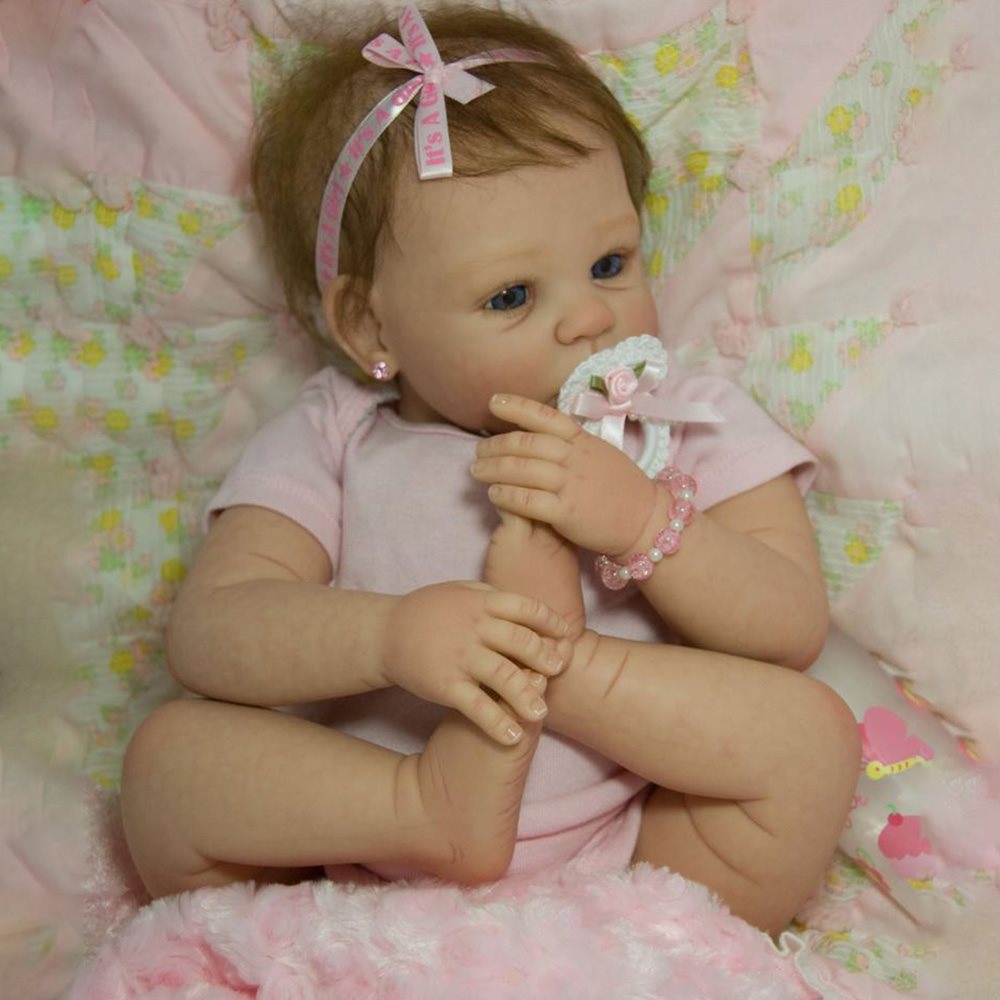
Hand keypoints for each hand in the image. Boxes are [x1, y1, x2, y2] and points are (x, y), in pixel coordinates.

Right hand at [380, 581, 571, 744]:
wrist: (386, 633)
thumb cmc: (428, 611)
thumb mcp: (460, 591)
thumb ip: (493, 597)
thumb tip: (530, 609)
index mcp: (481, 603)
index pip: (526, 608)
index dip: (550, 621)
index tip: (566, 634)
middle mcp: (473, 629)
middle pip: (520, 642)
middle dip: (545, 657)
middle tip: (559, 669)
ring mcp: (460, 657)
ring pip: (504, 676)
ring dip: (527, 695)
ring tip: (541, 711)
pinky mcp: (446, 685)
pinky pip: (476, 706)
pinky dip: (496, 723)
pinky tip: (512, 736)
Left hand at [471, 394, 657, 554]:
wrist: (646, 521)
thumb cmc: (623, 489)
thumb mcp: (601, 454)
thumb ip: (574, 445)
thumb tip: (544, 436)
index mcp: (583, 441)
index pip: (546, 417)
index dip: (518, 407)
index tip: (494, 402)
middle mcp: (575, 458)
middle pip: (527, 444)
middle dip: (497, 445)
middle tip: (478, 451)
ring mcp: (571, 484)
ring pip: (523, 470)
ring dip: (494, 469)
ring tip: (477, 471)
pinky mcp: (567, 512)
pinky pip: (529, 500)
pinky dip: (507, 495)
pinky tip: (493, 494)